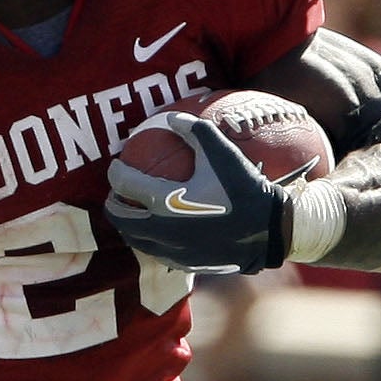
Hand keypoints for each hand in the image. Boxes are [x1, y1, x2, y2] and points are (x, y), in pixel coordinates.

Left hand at [105, 115, 290, 273]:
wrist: (268, 230)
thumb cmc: (244, 188)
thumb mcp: (221, 152)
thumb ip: (194, 130)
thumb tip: (170, 118)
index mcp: (163, 201)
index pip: (124, 184)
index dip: (115, 171)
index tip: (117, 164)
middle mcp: (160, 229)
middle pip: (119, 217)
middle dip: (113, 203)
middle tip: (117, 191)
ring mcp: (170, 249)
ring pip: (134, 238)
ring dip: (127, 223)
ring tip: (133, 210)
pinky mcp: (182, 262)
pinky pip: (155, 250)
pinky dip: (148, 238)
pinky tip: (157, 228)